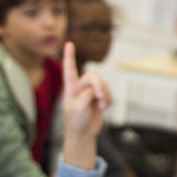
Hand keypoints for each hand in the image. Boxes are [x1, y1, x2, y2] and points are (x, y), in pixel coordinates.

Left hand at [61, 42, 110, 169]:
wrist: (83, 133)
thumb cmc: (76, 121)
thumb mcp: (78, 108)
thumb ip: (87, 94)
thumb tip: (97, 88)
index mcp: (70, 88)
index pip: (69, 70)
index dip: (69, 57)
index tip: (68, 43)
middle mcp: (80, 87)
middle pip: (92, 76)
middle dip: (98, 85)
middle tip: (100, 96)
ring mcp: (90, 91)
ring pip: (102, 84)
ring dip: (105, 94)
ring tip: (101, 105)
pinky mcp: (99, 96)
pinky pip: (108, 91)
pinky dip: (108, 99)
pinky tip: (104, 107)